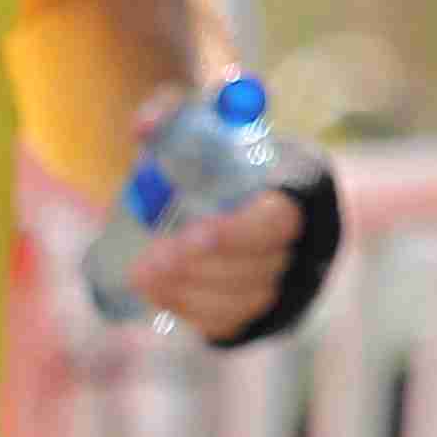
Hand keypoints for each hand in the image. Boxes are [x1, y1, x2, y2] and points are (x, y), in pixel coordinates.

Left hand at [119, 86, 315, 344]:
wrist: (210, 197)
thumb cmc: (209, 157)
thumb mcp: (193, 126)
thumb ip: (171, 115)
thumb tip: (146, 125)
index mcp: (295, 193)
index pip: (277, 220)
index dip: (237, 232)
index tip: (191, 232)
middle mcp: (295, 243)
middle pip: (258, 266)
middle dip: (201, 267)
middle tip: (150, 260)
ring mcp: (275, 283)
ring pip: (238, 298)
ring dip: (187, 289)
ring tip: (141, 273)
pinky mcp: (248, 313)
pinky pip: (222, 321)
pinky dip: (186, 308)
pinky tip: (155, 290)